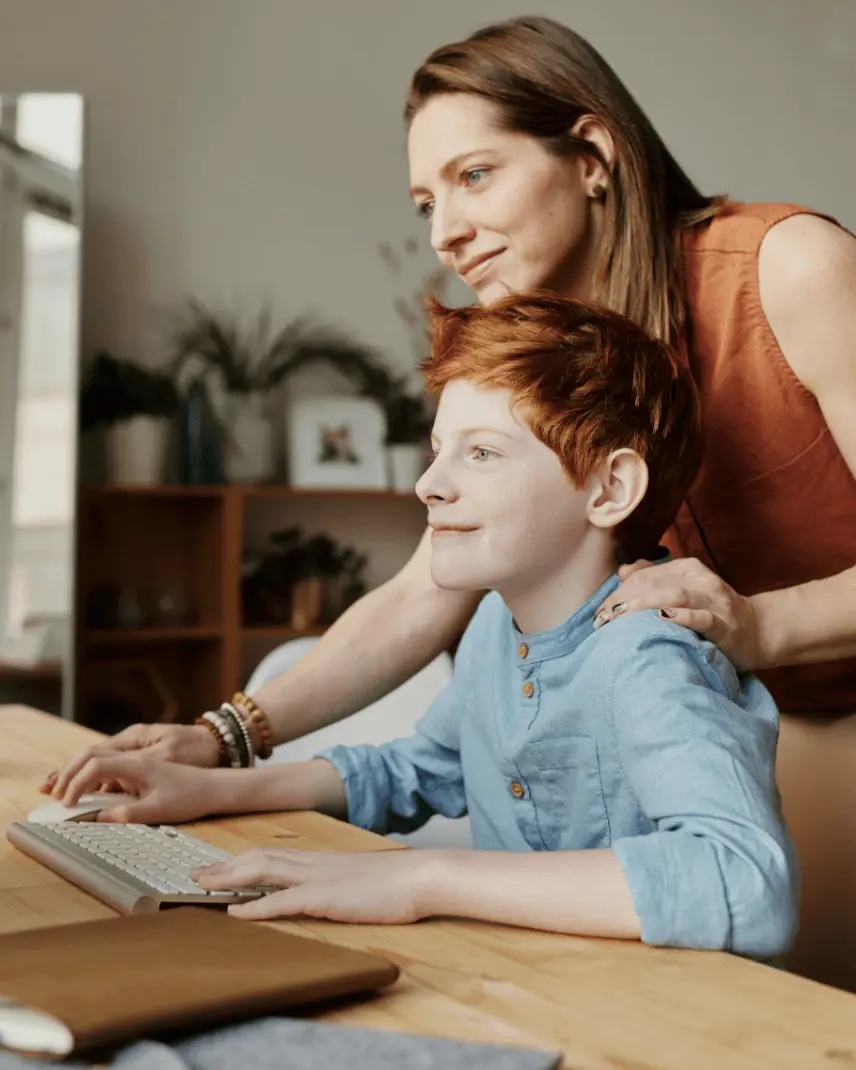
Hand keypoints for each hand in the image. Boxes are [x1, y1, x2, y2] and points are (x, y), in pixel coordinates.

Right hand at [41, 723, 219, 798]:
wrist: (216, 782)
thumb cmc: (191, 793)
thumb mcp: (159, 808)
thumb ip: (127, 813)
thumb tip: (98, 818)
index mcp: (138, 758)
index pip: (95, 764)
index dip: (76, 783)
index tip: (67, 805)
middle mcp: (134, 750)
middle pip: (90, 755)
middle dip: (67, 772)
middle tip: (49, 792)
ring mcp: (137, 753)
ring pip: (98, 758)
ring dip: (77, 773)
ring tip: (56, 790)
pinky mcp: (139, 762)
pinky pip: (109, 765)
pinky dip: (91, 776)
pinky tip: (83, 790)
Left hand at [192, 846, 438, 922]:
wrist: (423, 875)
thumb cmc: (401, 880)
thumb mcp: (363, 878)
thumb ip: (342, 880)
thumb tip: (331, 888)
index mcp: (323, 859)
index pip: (273, 853)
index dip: (242, 860)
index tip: (219, 866)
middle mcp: (315, 862)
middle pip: (260, 857)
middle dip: (225, 866)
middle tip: (195, 874)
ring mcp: (320, 877)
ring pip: (264, 870)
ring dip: (230, 878)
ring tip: (203, 886)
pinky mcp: (327, 897)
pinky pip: (284, 900)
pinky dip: (256, 907)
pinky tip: (236, 913)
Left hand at [594, 557, 762, 670]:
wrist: (759, 631)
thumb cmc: (713, 613)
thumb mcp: (685, 590)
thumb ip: (655, 579)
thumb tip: (623, 571)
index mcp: (688, 569)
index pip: (645, 574)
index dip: (619, 592)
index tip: (600, 614)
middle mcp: (700, 579)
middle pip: (655, 583)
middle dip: (624, 600)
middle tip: (603, 620)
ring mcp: (714, 601)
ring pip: (674, 595)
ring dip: (643, 605)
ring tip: (620, 617)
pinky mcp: (724, 624)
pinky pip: (701, 617)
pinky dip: (681, 617)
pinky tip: (662, 618)